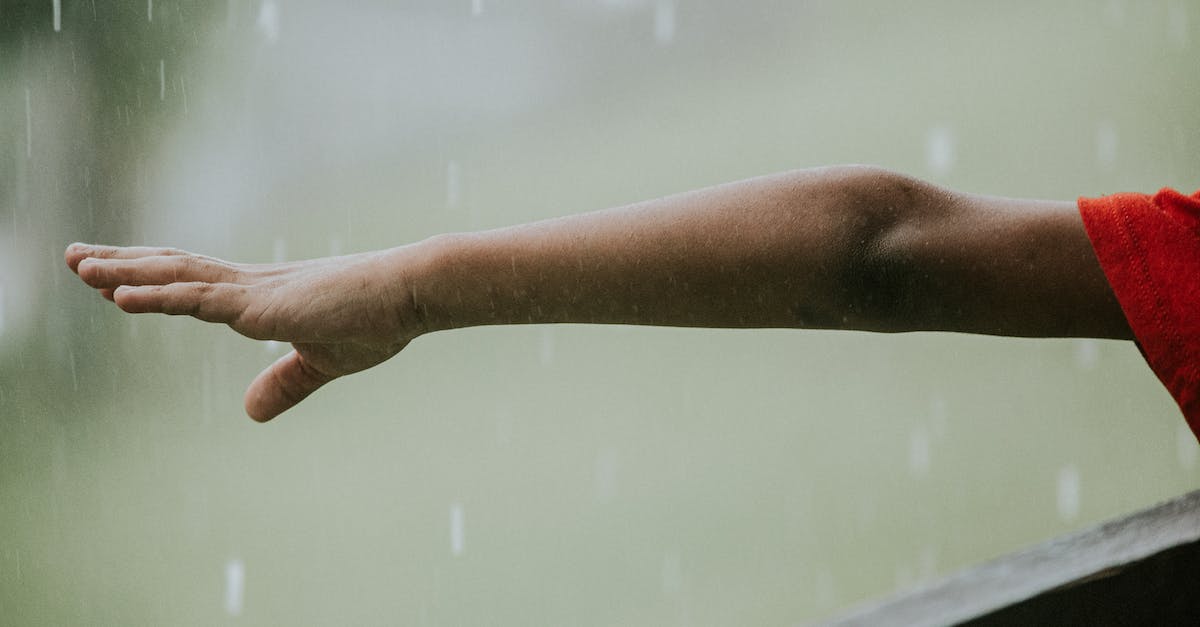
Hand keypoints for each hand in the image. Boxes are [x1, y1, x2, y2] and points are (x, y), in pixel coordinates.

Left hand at [66, 243, 421, 421]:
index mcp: (264, 298)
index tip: (113, 280)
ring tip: (79, 265)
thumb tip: (249, 412)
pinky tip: (118, 294)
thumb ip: (285, 383)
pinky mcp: (262, 303)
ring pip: (176, 276)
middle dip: (124, 265)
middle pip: (174, 269)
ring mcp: (254, 291)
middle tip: (76, 257)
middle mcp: (250, 286)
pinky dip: (155, 294)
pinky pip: (198, 296)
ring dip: (124, 272)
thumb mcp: (323, 362)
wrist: (411, 293)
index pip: (195, 284)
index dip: (154, 281)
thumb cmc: (378, 321)